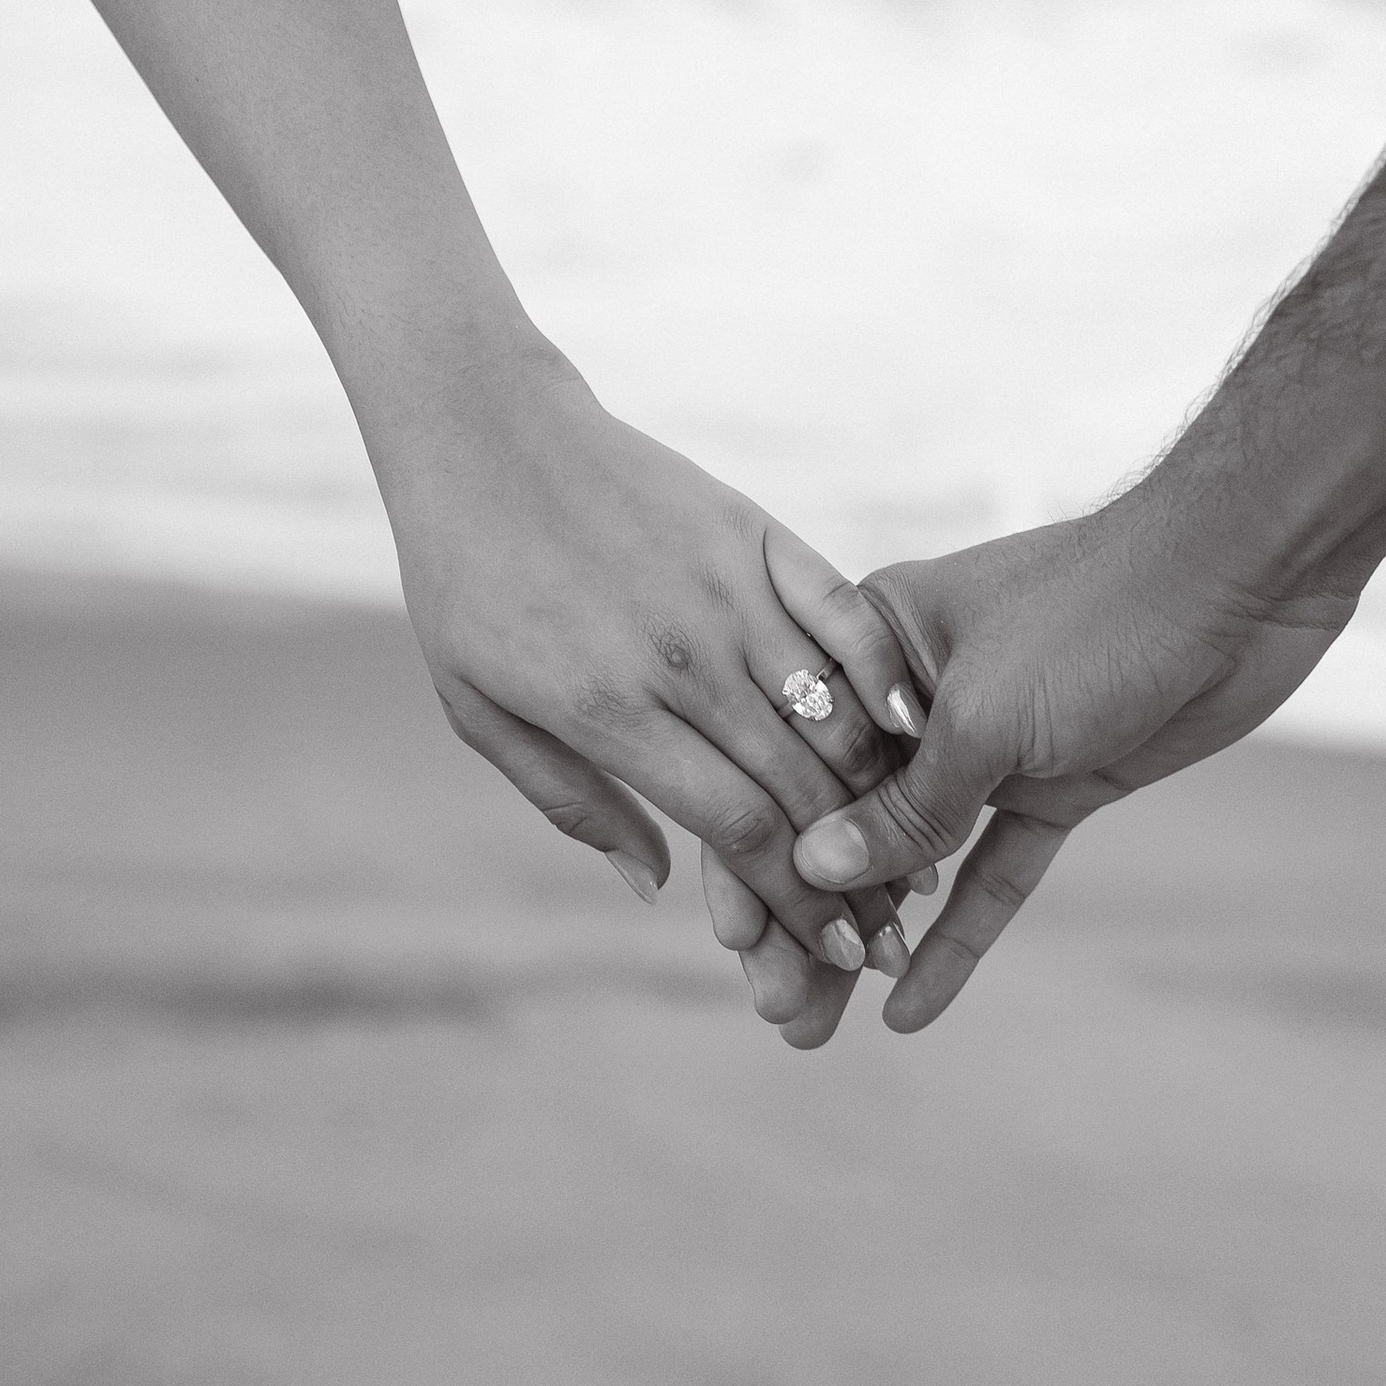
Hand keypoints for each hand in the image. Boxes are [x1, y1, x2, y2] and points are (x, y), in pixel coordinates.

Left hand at [372, 332, 924, 984]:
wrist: (483, 433)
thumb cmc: (467, 583)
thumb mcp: (479, 711)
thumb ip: (570, 803)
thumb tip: (653, 888)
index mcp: (609, 710)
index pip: (738, 828)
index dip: (797, 898)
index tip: (833, 953)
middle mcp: (681, 657)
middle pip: (800, 787)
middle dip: (855, 874)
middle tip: (893, 936)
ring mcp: (726, 589)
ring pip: (834, 709)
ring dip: (885, 794)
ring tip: (918, 854)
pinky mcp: (754, 532)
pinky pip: (842, 611)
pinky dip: (886, 674)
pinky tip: (918, 726)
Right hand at [766, 480, 1352, 1029]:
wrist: (1242, 575)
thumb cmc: (1097, 609)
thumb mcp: (982, 716)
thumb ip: (904, 806)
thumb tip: (812, 872)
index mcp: (872, 645)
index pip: (790, 763)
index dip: (757, 854)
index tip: (732, 945)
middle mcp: (916, 696)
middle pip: (844, 822)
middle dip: (809, 918)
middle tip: (779, 1013)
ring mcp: (989, 742)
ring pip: (913, 861)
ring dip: (872, 940)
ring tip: (818, 1029)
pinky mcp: (1055, 781)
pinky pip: (993, 872)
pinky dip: (957, 937)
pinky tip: (911, 1004)